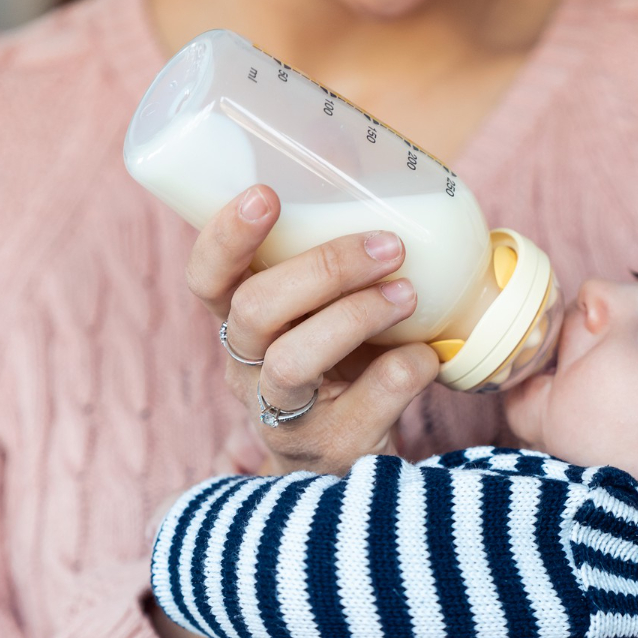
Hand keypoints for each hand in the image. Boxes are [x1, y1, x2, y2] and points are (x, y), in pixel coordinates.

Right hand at [188, 185, 439, 474]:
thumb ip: (336, 264)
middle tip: (387, 246)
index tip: (265, 194)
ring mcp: (282, 416)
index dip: (226, 236)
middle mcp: (246, 369)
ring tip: (407, 295)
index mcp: (241, 323)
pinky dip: (403, 372)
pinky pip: (362, 408)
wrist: (349, 465)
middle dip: (323, 268)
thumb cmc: (340, 365)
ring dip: (355, 316)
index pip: (208, 278)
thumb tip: (374, 172)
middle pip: (254, 310)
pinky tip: (429, 355)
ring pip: (292, 361)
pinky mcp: (328, 450)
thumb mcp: (323, 313)